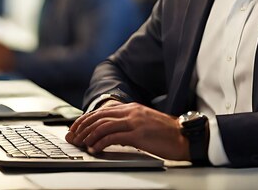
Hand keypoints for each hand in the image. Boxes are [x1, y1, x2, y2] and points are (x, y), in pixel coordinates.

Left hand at [65, 102, 189, 160]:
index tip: (76, 128)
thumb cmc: (167, 133)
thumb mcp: (145, 123)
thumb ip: (129, 124)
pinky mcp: (138, 134)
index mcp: (132, 108)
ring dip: (89, 135)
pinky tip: (95, 148)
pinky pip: (113, 137)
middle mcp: (131, 112)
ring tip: (81, 144)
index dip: (86, 119)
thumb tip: (111, 134)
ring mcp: (135, 122)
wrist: (184, 136)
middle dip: (83, 127)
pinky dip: (100, 142)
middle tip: (73, 137)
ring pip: (103, 125)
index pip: (103, 111)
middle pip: (99, 116)